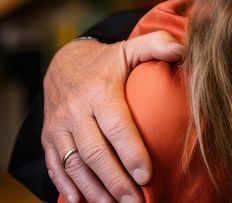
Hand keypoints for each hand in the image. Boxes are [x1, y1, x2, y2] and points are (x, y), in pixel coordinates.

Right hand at [41, 31, 183, 202]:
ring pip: (74, 165)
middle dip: (115, 180)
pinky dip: (67, 186)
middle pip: (95, 152)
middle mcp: (75, 111)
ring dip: (94, 189)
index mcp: (99, 91)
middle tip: (135, 201)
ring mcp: (58, 127)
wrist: (63, 63)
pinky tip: (82, 201)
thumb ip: (158, 45)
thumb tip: (183, 49)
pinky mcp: (48, 139)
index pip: (116, 126)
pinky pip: (55, 166)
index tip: (146, 175)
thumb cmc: (108, 61)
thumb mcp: (131, 48)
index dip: (130, 152)